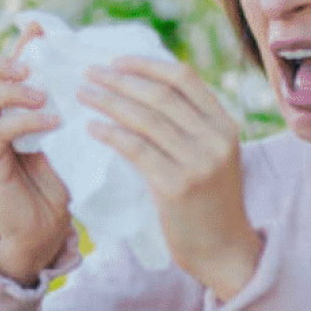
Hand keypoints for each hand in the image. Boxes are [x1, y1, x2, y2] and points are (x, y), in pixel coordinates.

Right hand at [0, 24, 71, 284]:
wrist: (48, 224)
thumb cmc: (58, 172)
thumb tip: (83, 62)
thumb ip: (61, 99)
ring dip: (11, 90)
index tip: (42, 28)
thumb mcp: (61, 128)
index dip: (12, 42)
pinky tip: (54, 121)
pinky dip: (26, 120)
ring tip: (44, 95)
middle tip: (30, 65)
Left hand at [79, 56, 261, 299]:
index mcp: (226, 125)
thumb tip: (146, 90)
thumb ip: (194, 126)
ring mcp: (198, 163)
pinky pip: (136, 150)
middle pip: (161, 95)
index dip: (147, 65)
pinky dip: (111, 134)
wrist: (224, 249)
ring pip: (145, 119)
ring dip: (109, 101)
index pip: (185, 79)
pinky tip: (92, 127)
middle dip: (120, 79)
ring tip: (84, 95)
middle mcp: (216, 139)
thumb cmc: (212, 201)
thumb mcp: (215, 155)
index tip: (116, 61)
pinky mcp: (176, 187)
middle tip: (89, 73)